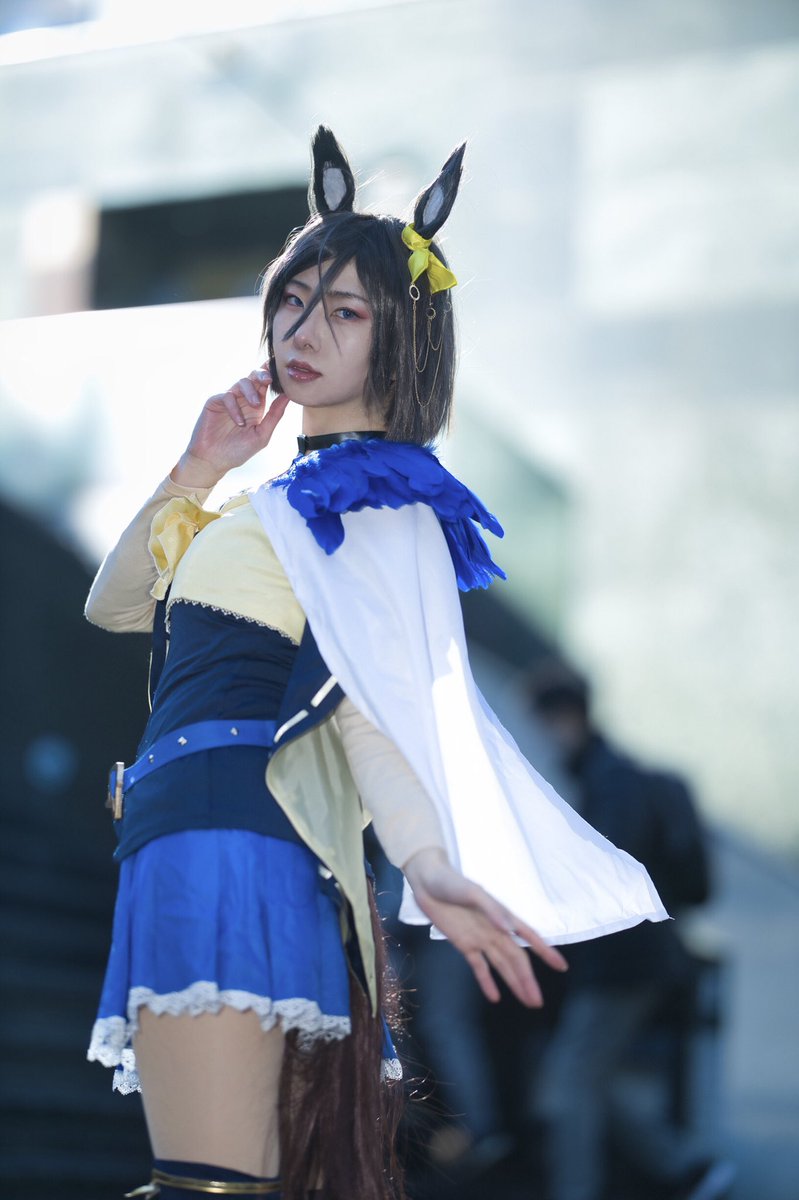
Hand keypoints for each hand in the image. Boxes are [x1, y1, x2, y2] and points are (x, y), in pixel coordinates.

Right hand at [171, 364, 289, 487]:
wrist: (214, 461)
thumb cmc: (238, 451)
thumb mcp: (262, 435)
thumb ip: (275, 415)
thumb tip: (288, 396)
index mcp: (256, 406)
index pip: (265, 385)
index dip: (272, 375)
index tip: (281, 372)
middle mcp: (243, 400)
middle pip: (254, 377)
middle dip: (262, 374)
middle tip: (268, 379)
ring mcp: (229, 400)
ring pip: (241, 382)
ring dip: (251, 391)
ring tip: (255, 405)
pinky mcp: (215, 402)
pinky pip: (227, 396)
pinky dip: (235, 407)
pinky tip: (239, 422)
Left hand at [402, 848, 567, 1006]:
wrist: (427, 882)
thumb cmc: (451, 882)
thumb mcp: (472, 892)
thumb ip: (492, 910)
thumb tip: (510, 929)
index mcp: (502, 917)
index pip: (529, 937)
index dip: (545, 952)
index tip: (561, 966)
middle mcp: (495, 931)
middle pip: (516, 959)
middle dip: (528, 980)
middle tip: (538, 1002)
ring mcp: (480, 939)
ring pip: (502, 966)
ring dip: (514, 984)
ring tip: (527, 1003)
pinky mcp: (465, 945)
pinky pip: (479, 967)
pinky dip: (487, 982)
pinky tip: (495, 997)